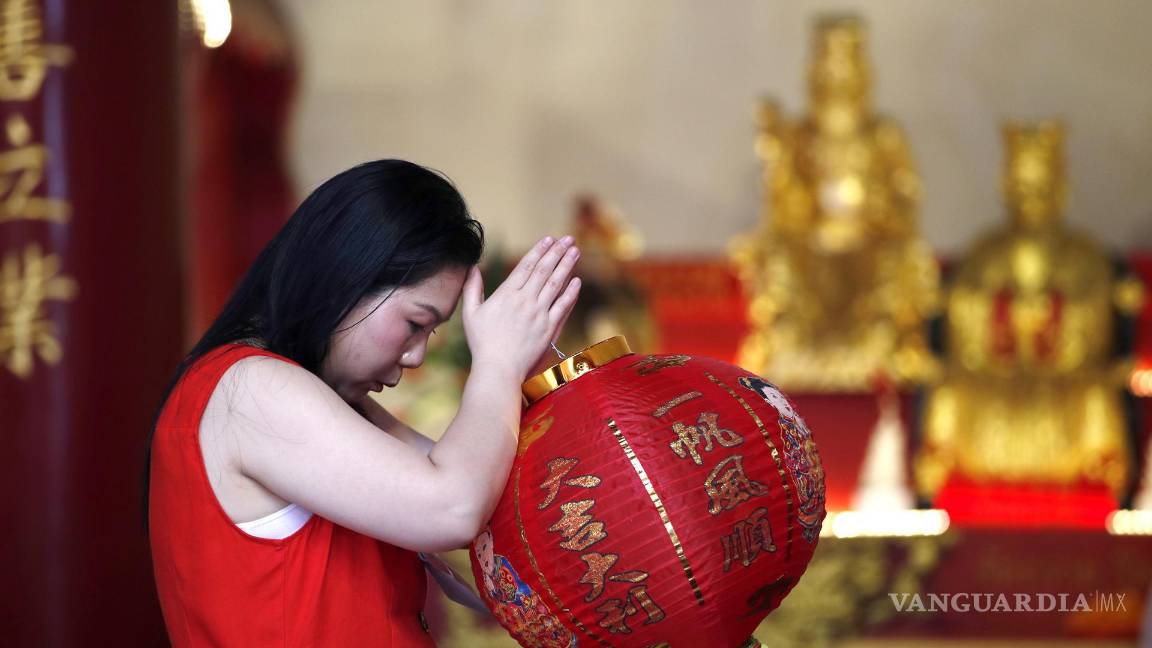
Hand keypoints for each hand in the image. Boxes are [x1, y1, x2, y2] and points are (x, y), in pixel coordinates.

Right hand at [462, 236, 581, 381]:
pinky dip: (571, 293)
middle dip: (557, 252)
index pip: (526, 266)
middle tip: (568, 239)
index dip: (539, 250)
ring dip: (567, 266)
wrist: (498, 368)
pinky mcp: (549, 328)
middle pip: (544, 270)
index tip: (548, 239)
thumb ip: (472, 289)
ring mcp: (539, 314)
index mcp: (506, 294)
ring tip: (575, 252)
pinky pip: (563, 306)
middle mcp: (525, 300)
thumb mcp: (470, 313)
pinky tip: (576, 281)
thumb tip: (472, 267)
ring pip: (556, 284)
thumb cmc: (482, 343)